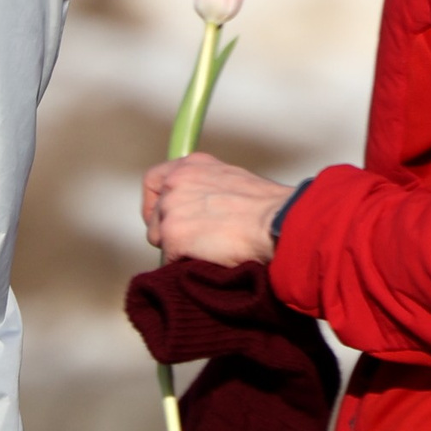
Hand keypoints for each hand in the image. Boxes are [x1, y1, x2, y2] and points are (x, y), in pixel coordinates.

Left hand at [143, 153, 291, 266]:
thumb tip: (201, 208)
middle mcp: (175, 183)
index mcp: (190, 166)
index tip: (165, 217)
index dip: (156, 203)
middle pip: (155, 214)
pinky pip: (170, 259)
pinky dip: (185, 264)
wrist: (277, 223)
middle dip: (170, 230)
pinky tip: (209, 260)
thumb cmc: (268, 208)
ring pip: (159, 238)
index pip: (154, 181)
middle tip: (195, 242)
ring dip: (178, 248)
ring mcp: (172, 209)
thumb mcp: (232, 181)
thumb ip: (207, 188)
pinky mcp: (173, 236)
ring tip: (207, 250)